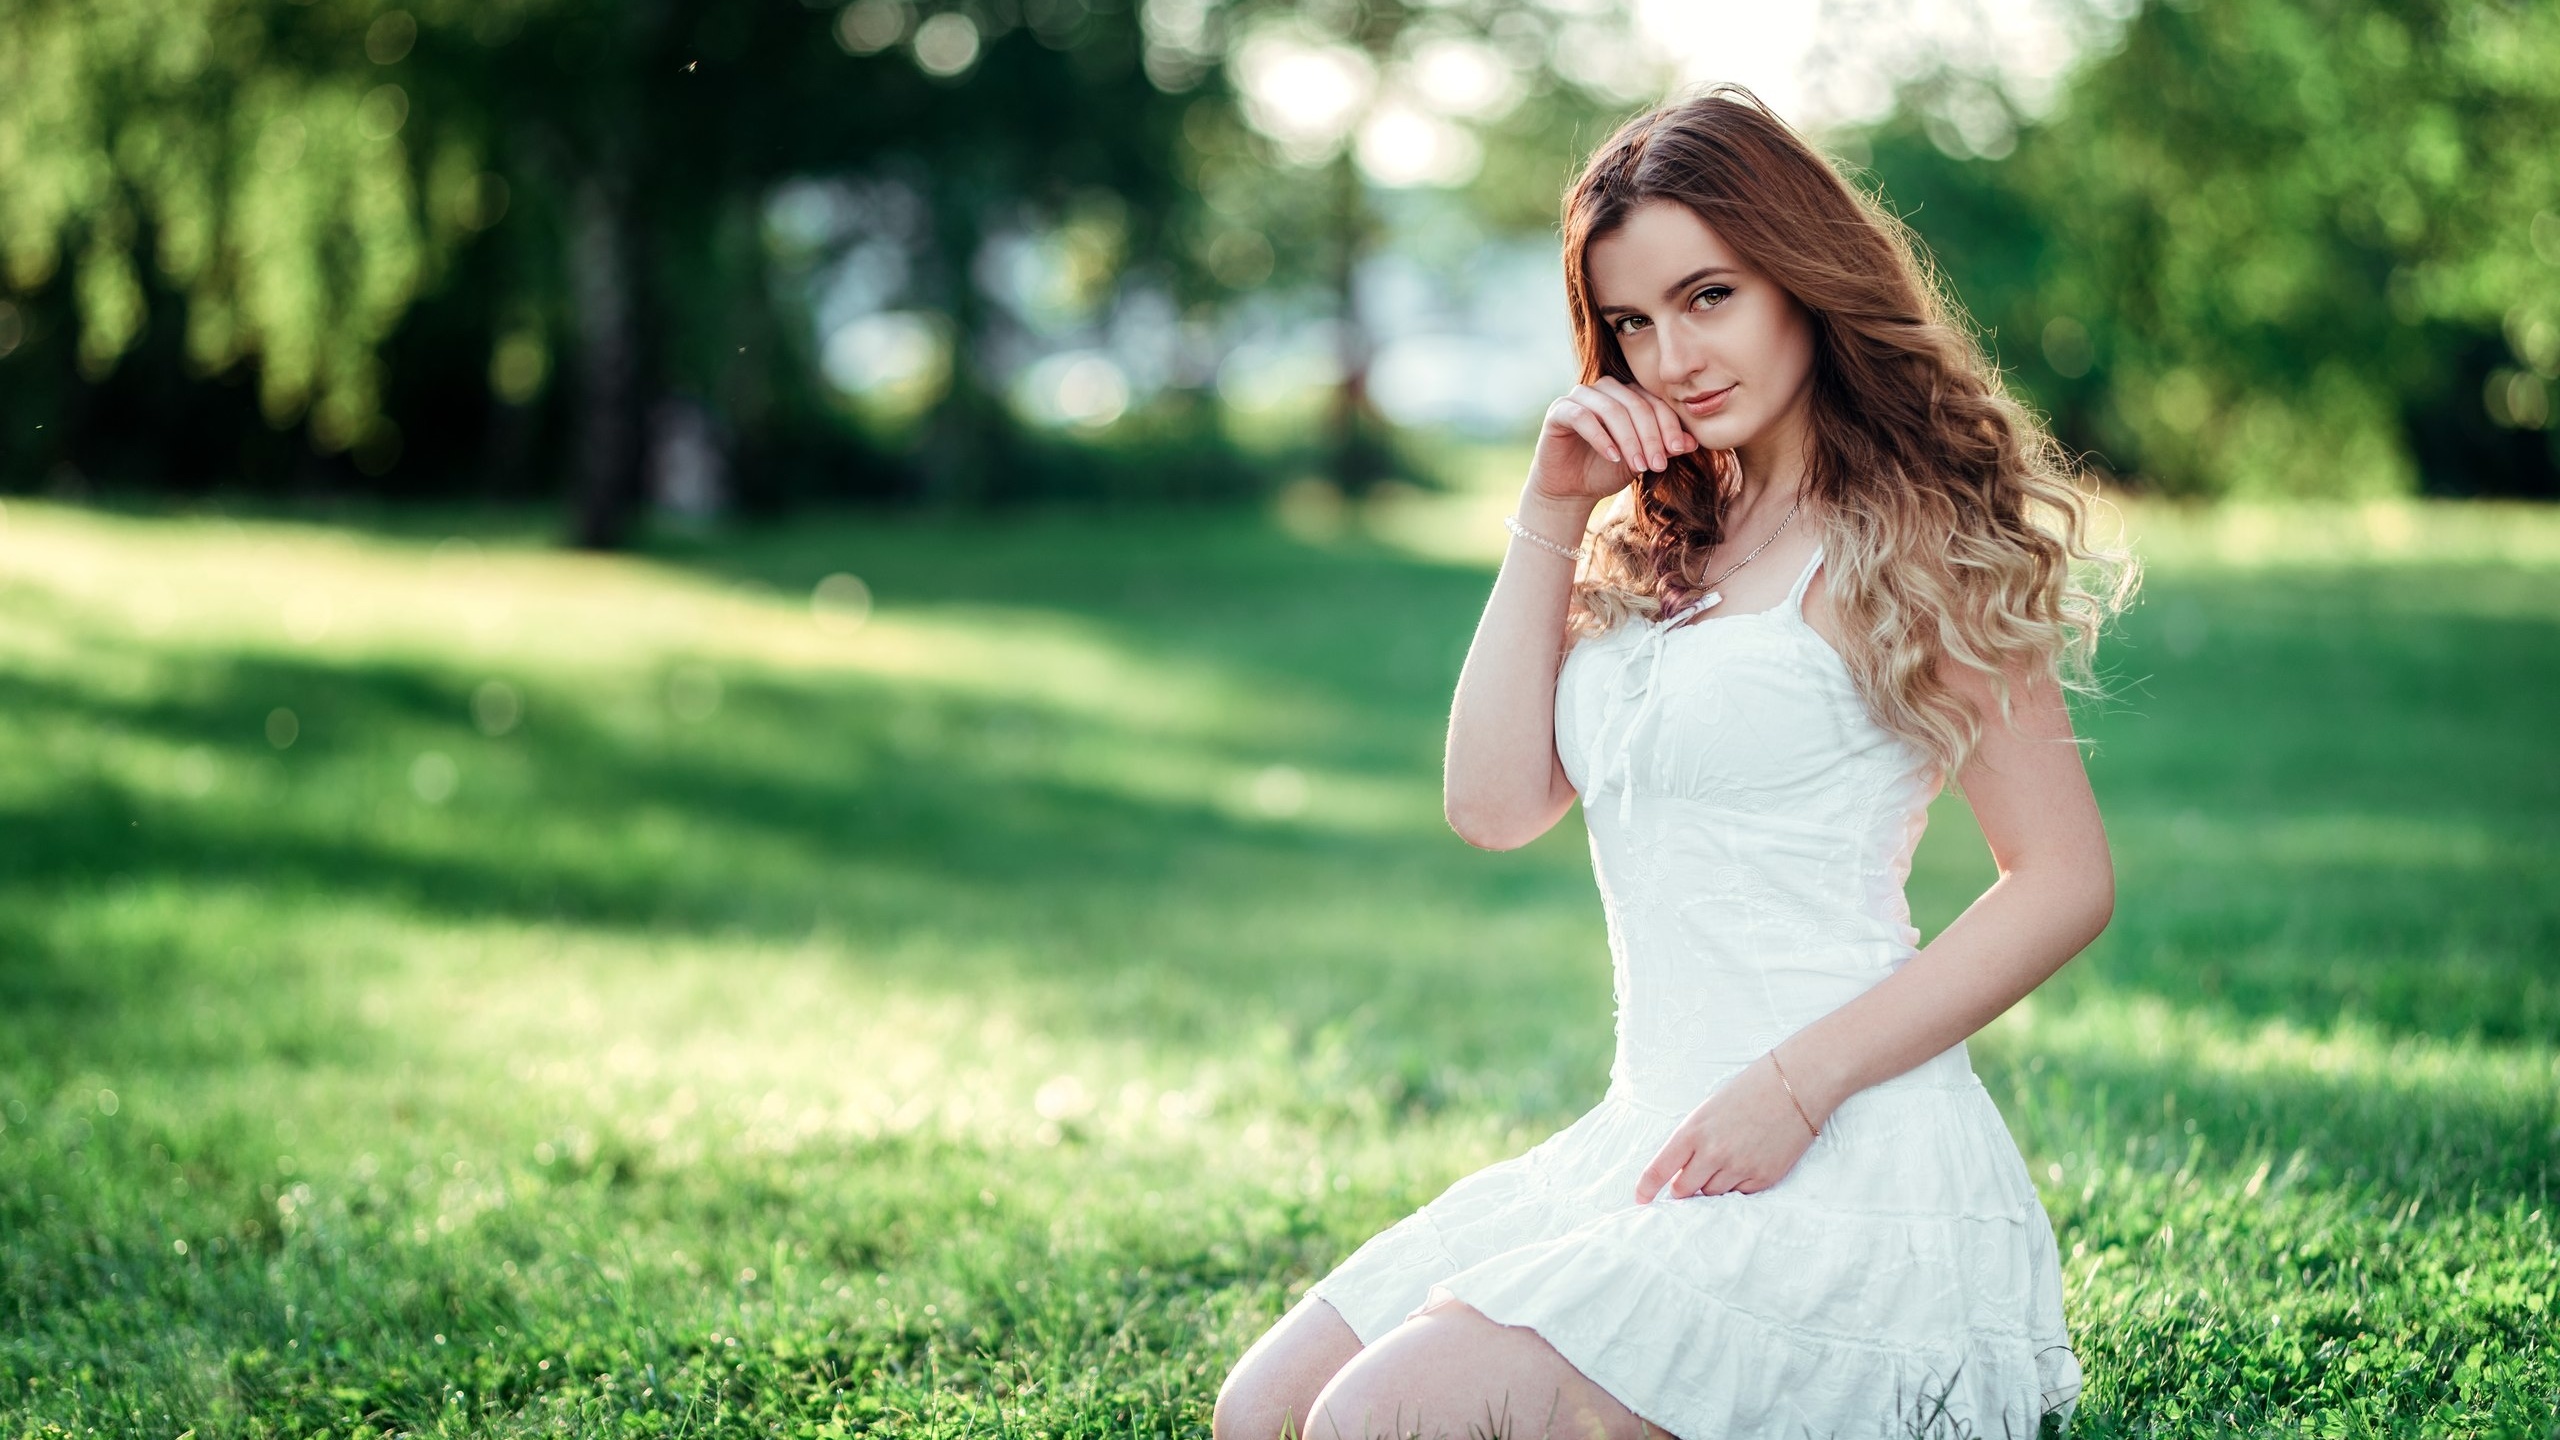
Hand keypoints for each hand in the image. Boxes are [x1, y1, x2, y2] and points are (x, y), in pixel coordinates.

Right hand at [1529, 377, 1699, 504]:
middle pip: (1635, 404)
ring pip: (1612, 409)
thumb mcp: (1642, 460)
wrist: (1571, 490)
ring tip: (1638, 466)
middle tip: (1658, 465)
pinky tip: (1613, 457)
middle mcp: (1604, 389)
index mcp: (1627, 394)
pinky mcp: (1559, 411)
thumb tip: (1693, 442)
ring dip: (1629, 439)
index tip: (1678, 451)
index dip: (1668, 425)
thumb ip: (1664, 448)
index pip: (1654, 402)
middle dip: (1650, 436)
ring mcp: (1579, 397)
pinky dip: (1601, 437)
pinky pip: (1583, 417)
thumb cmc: (1607, 471)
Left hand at [1634, 1052, 1820, 1203]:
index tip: (1640, 1199)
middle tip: (1690, 1179)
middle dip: (1683, 1188)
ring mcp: (1739, 1168)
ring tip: (1727, 1161)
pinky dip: (1737, 1185)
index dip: (1646, 1188)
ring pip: (1711, 1195)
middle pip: (1684, 1191)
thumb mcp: (1709, 1110)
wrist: (1796, 1086)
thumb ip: (1692, 1141)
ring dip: (1711, 1186)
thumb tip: (1681, 1173)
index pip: (1660, 1169)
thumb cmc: (1749, 1091)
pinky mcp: (1763, 1178)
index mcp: (1693, 1131)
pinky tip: (1747, 1163)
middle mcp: (1713, 1153)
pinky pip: (1739, 1194)